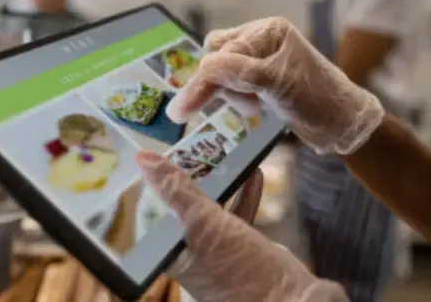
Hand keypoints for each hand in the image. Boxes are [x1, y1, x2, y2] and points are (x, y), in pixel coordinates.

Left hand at [136, 151, 347, 301]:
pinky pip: (237, 213)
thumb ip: (175, 190)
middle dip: (193, 175)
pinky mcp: (241, 246)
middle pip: (182, 204)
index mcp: (168, 251)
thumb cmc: (238, 266)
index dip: (158, 179)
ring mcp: (216, 248)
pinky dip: (244, 193)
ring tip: (227, 153)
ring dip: (222, 180)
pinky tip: (254, 173)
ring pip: (213, 206)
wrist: (288, 299)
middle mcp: (187, 250)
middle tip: (201, 145)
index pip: (152, 208)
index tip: (165, 151)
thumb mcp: (202, 223)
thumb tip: (142, 159)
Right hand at [166, 17, 383, 154]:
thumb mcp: (277, 83)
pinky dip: (235, 99)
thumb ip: (239, 73)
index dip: (207, 80)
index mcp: (268, 31)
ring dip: (229, 94)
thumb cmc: (316, 98)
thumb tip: (203, 67)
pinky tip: (251, 110)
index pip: (222, 50)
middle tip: (231, 110)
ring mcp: (261, 60)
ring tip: (251, 110)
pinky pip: (233, 85)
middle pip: (218, 58)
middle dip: (220, 85)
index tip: (183, 110)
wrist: (342, 124)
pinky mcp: (261, 80)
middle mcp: (262, 40)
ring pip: (222, 73)